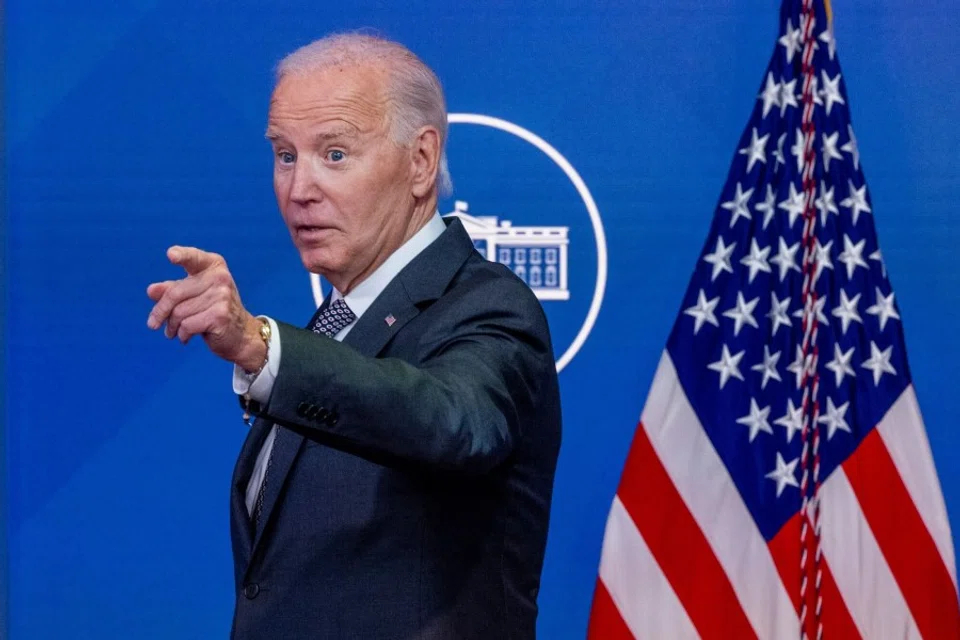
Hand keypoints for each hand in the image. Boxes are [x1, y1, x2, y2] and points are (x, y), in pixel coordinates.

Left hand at [146, 246, 265, 370]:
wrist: (241, 334)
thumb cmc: (213, 311)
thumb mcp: (193, 296)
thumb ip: (172, 290)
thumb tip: (151, 290)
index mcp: (213, 266)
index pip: (194, 258)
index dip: (182, 255)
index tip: (171, 255)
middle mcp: (220, 278)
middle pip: (175, 293)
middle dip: (160, 311)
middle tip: (153, 324)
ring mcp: (222, 296)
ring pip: (179, 312)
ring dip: (172, 326)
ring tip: (174, 331)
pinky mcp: (220, 315)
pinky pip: (187, 325)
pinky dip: (182, 334)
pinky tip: (186, 336)